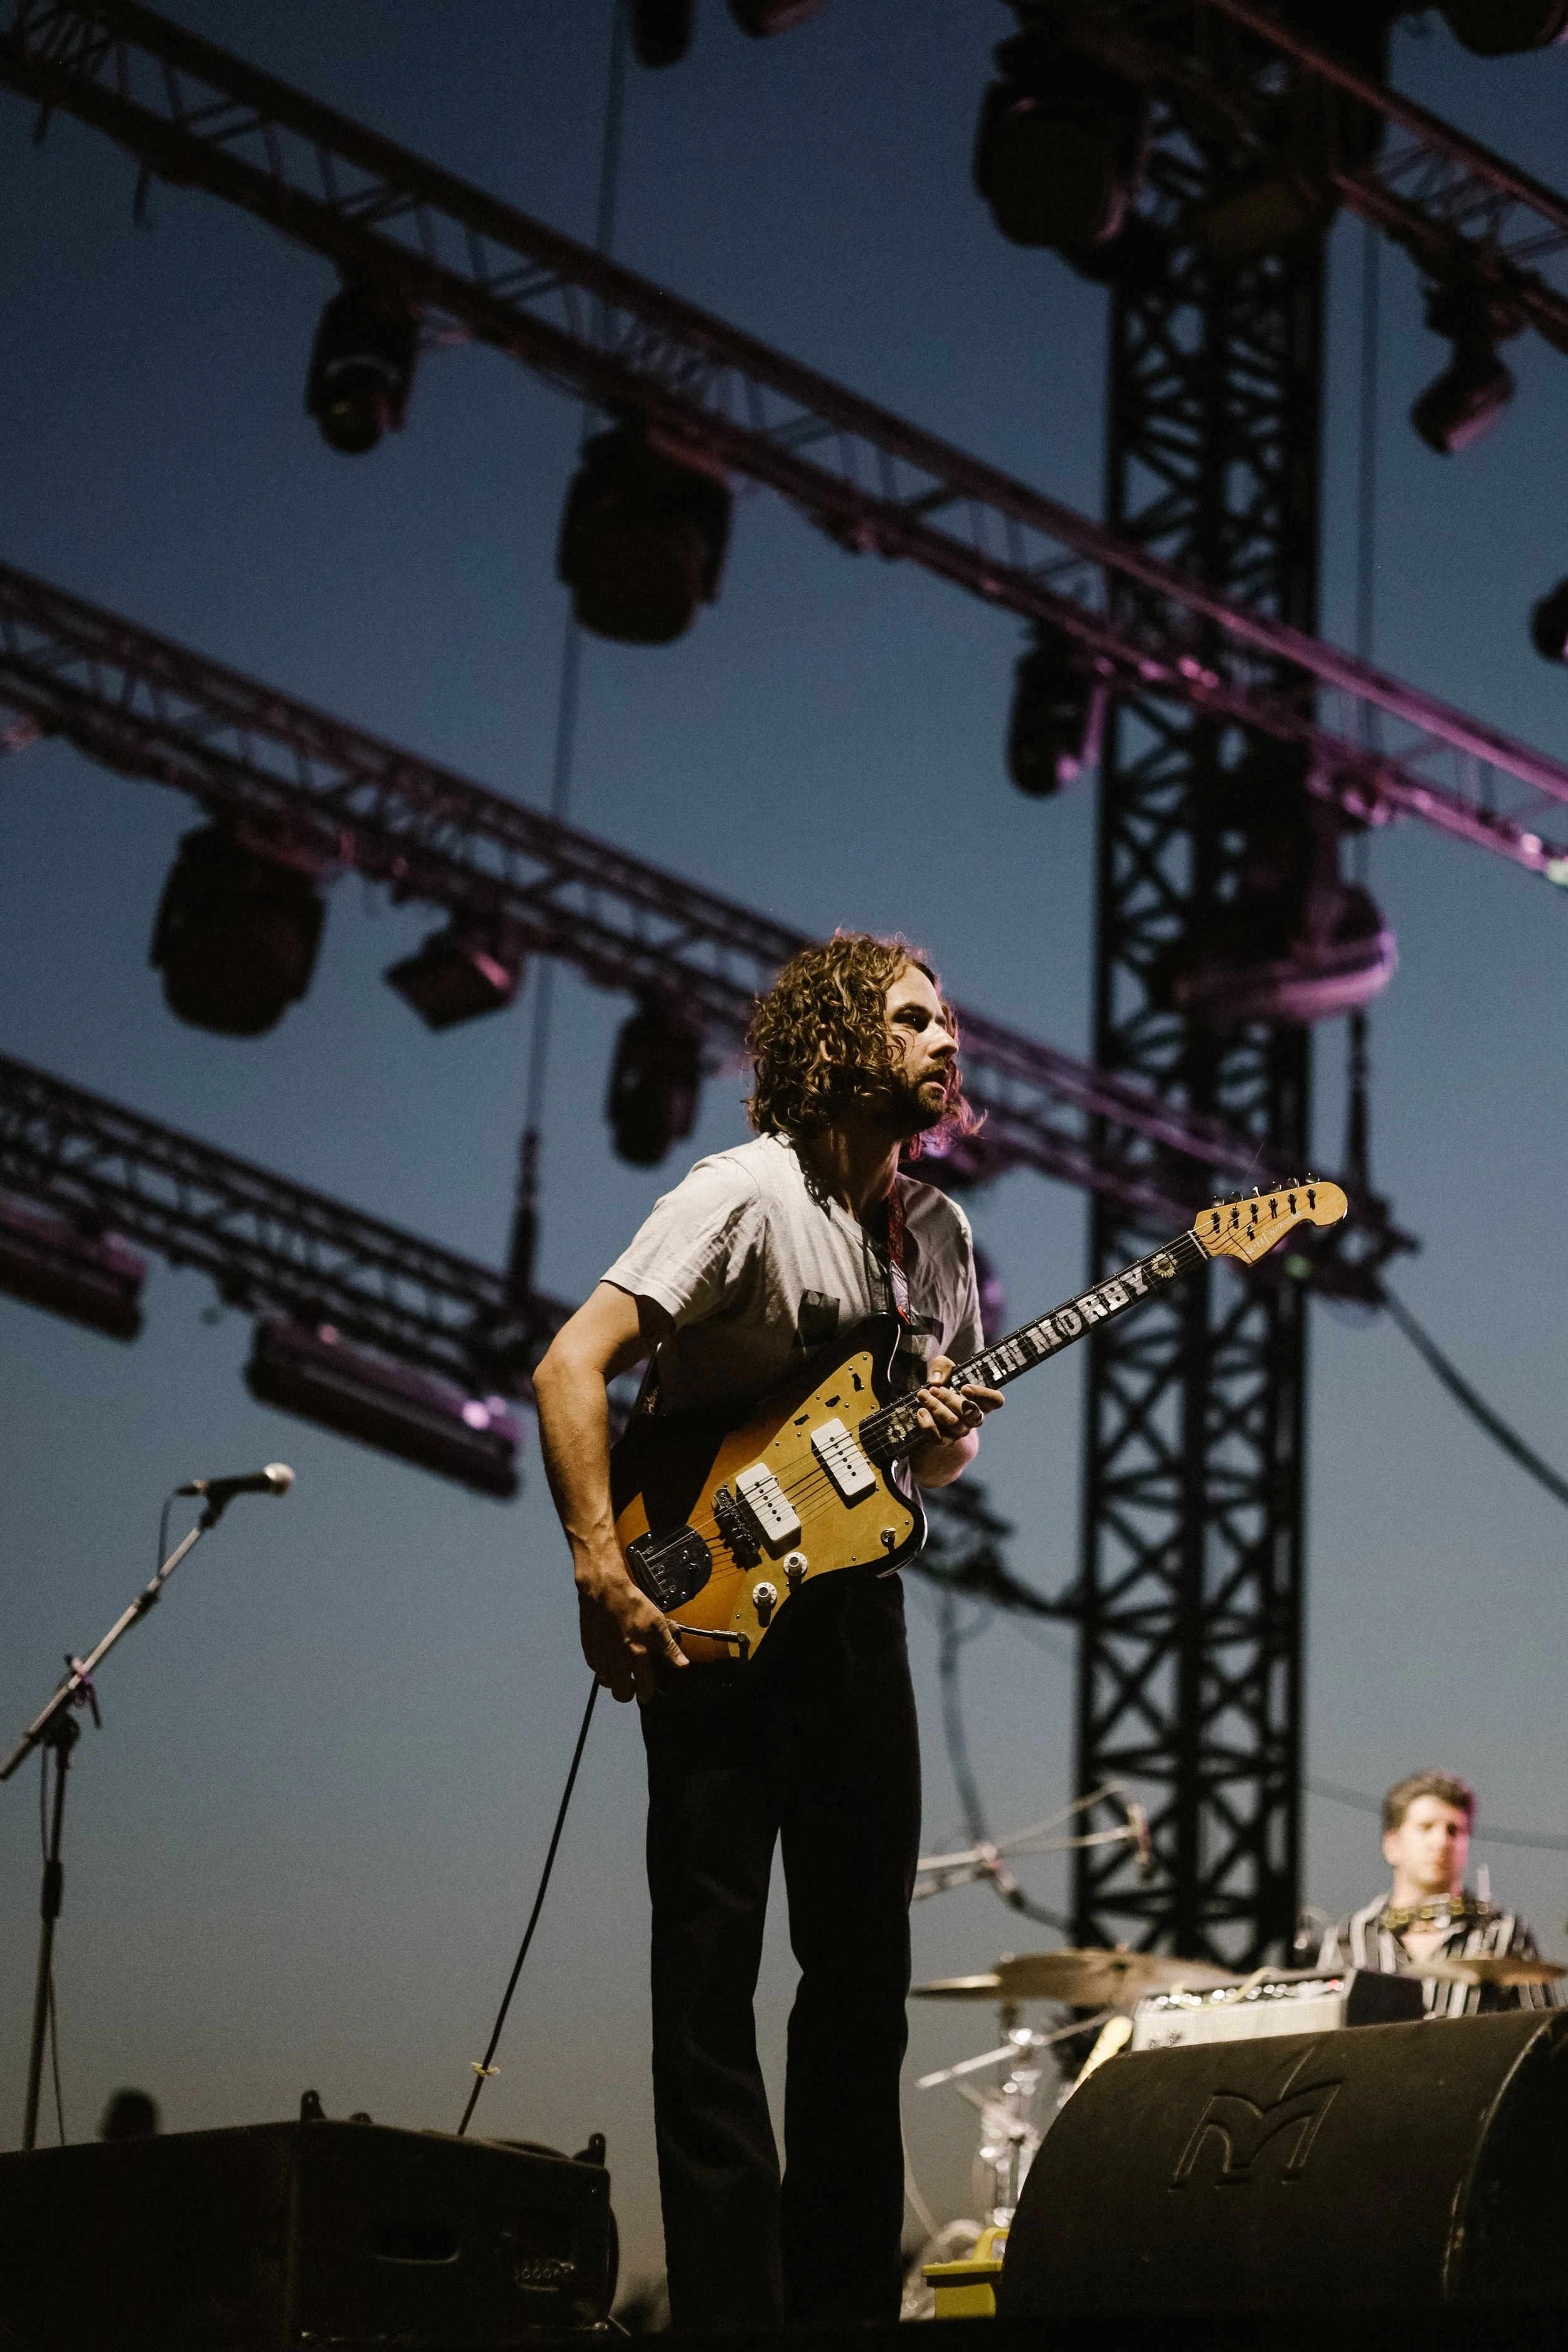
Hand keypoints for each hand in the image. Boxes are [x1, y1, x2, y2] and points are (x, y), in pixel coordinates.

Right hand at [574, 1549, 687, 1703]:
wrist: (604, 1592)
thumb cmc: (633, 1605)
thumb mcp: (658, 1624)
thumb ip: (669, 1648)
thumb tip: (683, 1665)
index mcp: (637, 1655)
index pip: (644, 1687)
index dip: (647, 1694)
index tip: (647, 1695)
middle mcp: (618, 1661)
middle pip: (621, 1694)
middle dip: (629, 1693)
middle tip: (633, 1685)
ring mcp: (601, 1658)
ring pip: (607, 1683)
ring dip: (615, 1681)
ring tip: (621, 1670)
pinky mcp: (589, 1652)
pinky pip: (596, 1669)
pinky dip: (603, 1668)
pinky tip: (610, 1657)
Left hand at [914, 1356, 1003, 1442]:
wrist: (928, 1401)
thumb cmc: (943, 1382)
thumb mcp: (943, 1367)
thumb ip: (942, 1366)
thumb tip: (936, 1381)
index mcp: (982, 1400)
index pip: (996, 1400)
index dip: (984, 1395)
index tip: (964, 1387)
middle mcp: (975, 1418)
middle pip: (971, 1413)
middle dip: (949, 1399)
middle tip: (933, 1389)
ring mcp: (961, 1430)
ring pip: (954, 1423)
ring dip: (937, 1408)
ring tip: (923, 1396)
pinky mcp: (945, 1440)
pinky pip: (939, 1438)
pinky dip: (929, 1425)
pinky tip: (921, 1412)